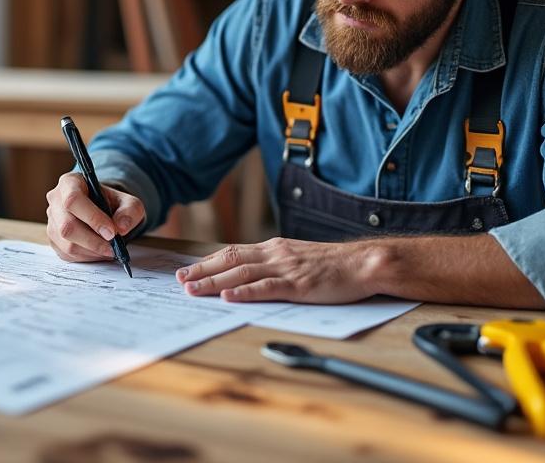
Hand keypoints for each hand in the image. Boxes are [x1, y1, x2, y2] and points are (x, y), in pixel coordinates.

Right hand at [46, 173, 145, 261]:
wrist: (102, 210)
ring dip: (91, 251)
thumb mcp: (128, 202)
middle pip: (67, 226)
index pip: (73, 200)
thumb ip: (130, 211)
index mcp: (70, 183)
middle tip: (113, 248)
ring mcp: (52, 221)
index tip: (112, 232)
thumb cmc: (111, 203)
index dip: (92, 218)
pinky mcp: (53, 239)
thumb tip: (121, 227)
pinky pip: (66, 254)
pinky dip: (86, 257)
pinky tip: (98, 252)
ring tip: (108, 250)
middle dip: (93, 241)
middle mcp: (55, 200)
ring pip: (66, 243)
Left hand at [175, 237, 383, 303]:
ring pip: (242, 274)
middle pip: (230, 260)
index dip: (208, 262)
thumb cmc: (334, 265)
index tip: (189, 270)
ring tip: (194, 290)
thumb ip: (276, 264)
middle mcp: (276, 254)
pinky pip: (267, 288)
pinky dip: (245, 292)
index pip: (233, 252)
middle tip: (180, 281)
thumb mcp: (299, 258)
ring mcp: (286, 269)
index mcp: (275, 248)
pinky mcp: (299, 285)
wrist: (364, 263)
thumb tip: (251, 274)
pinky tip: (229, 297)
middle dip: (203, 271)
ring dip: (215, 282)